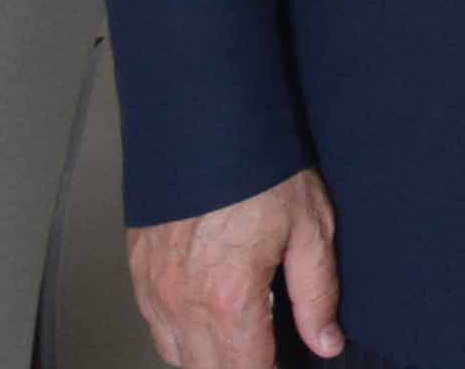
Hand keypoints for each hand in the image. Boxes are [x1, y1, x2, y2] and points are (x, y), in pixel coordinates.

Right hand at [128, 166, 340, 368]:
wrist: (205, 120)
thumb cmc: (259, 167)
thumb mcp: (310, 229)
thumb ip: (318, 294)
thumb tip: (325, 340)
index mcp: (229, 300)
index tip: (284, 368)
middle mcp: (184, 303)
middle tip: (266, 357)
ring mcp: (155, 290)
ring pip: (177, 356)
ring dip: (209, 359)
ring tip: (241, 345)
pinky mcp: (139, 272)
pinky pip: (156, 327)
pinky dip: (181, 337)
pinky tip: (206, 324)